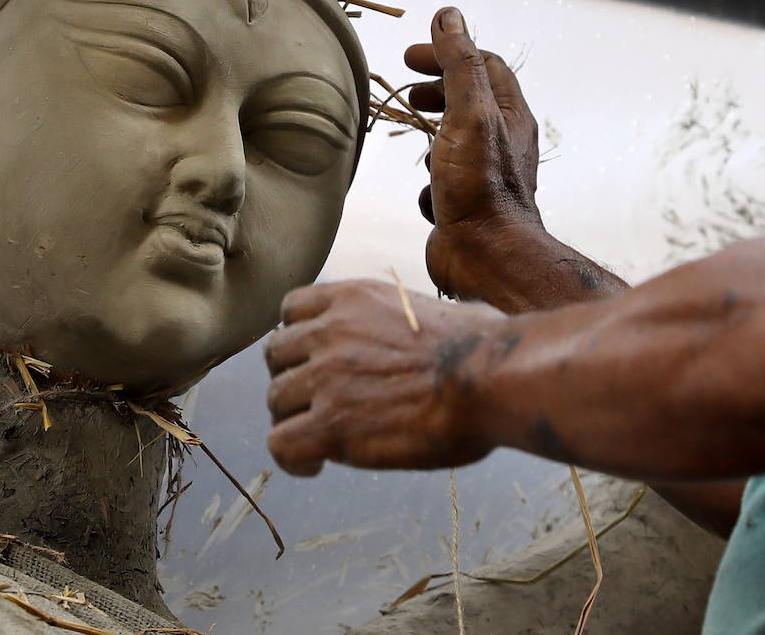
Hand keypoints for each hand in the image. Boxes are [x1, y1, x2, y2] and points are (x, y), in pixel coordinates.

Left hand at [264, 278, 503, 476]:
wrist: (489, 378)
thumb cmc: (484, 346)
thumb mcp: (438, 306)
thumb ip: (415, 316)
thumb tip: (454, 322)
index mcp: (354, 299)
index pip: (291, 309)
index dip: (297, 338)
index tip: (311, 359)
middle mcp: (330, 332)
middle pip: (276, 355)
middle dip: (292, 379)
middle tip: (317, 404)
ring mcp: (326, 377)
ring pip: (275, 399)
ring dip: (293, 420)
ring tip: (320, 438)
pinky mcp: (332, 423)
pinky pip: (282, 443)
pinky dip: (293, 457)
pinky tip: (317, 464)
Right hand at [406, 7, 543, 300]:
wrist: (483, 255)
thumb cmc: (478, 184)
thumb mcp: (467, 112)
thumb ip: (459, 63)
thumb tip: (449, 16)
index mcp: (510, 115)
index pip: (483, 65)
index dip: (447, 52)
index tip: (410, 56)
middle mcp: (503, 143)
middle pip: (470, 101)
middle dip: (436, 90)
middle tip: (406, 92)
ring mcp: (485, 176)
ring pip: (454, 143)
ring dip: (432, 137)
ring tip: (414, 138)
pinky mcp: (466, 206)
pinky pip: (443, 182)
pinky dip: (430, 181)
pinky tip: (426, 191)